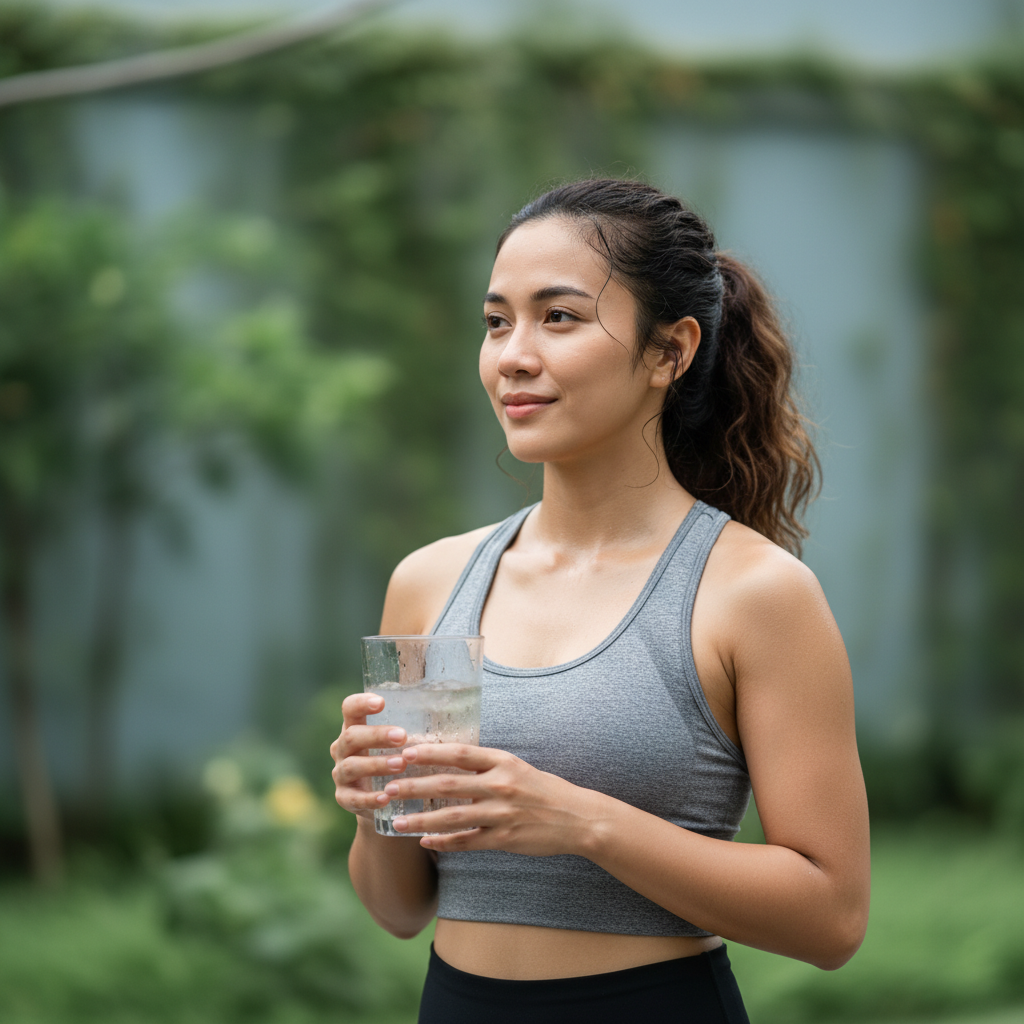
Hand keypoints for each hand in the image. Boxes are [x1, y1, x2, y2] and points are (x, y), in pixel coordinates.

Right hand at [330, 692, 411, 819]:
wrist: (385, 805)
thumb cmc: (398, 763)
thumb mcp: (400, 745)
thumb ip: (416, 731)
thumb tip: (460, 720)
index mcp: (355, 728)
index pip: (350, 708)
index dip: (361, 703)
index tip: (381, 702)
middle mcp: (343, 749)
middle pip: (351, 736)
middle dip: (376, 735)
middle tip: (402, 736)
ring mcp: (340, 774)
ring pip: (351, 766)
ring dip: (376, 765)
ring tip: (400, 765)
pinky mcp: (344, 798)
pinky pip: (353, 798)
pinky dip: (369, 798)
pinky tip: (386, 797)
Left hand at [383, 743, 600, 855]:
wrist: (576, 818)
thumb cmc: (542, 789)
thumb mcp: (516, 767)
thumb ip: (485, 765)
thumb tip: (448, 759)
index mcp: (503, 762)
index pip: (459, 753)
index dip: (430, 752)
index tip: (405, 752)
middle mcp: (500, 785)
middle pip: (449, 784)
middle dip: (415, 786)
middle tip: (389, 786)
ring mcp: (502, 813)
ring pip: (453, 817)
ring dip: (421, 820)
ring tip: (397, 822)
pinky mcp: (504, 839)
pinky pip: (467, 841)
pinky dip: (444, 842)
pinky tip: (425, 842)